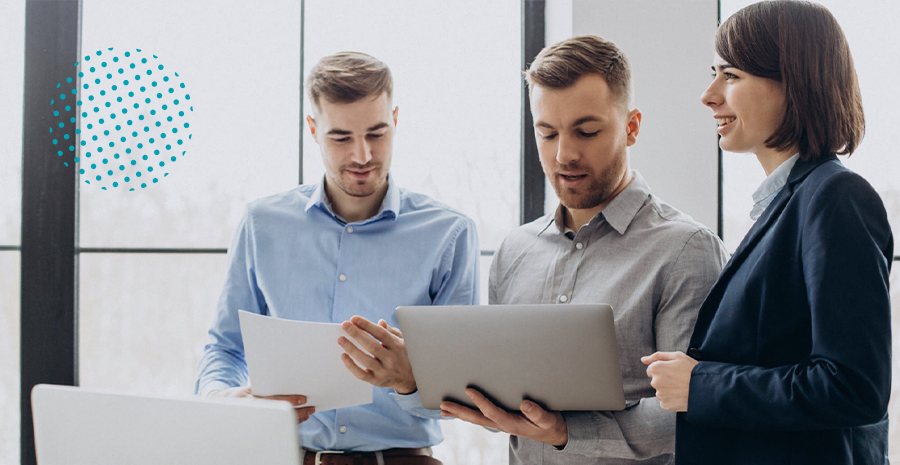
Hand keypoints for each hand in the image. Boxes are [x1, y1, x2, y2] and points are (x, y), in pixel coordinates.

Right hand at [208, 386, 315, 422]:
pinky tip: (299, 419)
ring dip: (297, 418)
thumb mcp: (248, 388)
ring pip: (282, 421)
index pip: (276, 400)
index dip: (291, 400)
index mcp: (254, 399)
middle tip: (310, 409)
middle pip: (282, 413)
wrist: (221, 407)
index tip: (303, 399)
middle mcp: (257, 410)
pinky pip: (278, 426)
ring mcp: (259, 419)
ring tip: (307, 413)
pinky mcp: (260, 425)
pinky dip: (290, 423)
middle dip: (298, 412)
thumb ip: (262, 386)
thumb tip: (280, 377)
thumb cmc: (237, 396)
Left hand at [339, 316, 416, 393]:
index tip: (354, 319)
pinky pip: (361, 374)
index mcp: (397, 346)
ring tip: (341, 339)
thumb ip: (390, 331)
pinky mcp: (376, 381)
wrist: (409, 378)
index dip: (367, 325)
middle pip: (372, 346)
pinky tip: (344, 356)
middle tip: (345, 325)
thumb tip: (380, 322)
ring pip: (365, 360)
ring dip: (351, 349)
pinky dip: (351, 366)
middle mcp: (391, 359)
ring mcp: (384, 371)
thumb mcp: (402, 341)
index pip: (381, 334)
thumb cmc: (402, 354)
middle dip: (356, 334)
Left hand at [440, 388, 567, 446]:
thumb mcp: (548, 419)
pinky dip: (468, 413)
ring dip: (459, 413)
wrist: (552, 433)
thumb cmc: (549, 424)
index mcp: (511, 423)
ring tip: (444, 408)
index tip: (469, 389)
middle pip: (476, 418)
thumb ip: (538, 412)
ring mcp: (499, 423)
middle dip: (459, 411)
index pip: (491, 411)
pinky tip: (460, 410)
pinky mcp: (500, 420)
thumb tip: (525, 404)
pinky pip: (481, 417)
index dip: (480, 401)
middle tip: (443, 405)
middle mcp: (502, 424)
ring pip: (476, 419)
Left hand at [641, 351, 697, 411]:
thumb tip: (643, 359)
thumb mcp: (677, 356)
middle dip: (664, 379)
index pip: (651, 369)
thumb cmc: (691, 369)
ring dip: (668, 389)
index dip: (663, 369)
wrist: (705, 388)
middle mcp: (655, 382)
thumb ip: (657, 356)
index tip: (673, 371)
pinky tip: (681, 395)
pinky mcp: (665, 405)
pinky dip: (671, 398)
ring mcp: (660, 395)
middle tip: (679, 379)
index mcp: (656, 368)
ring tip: (681, 387)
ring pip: (660, 391)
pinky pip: (665, 400)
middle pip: (655, 380)